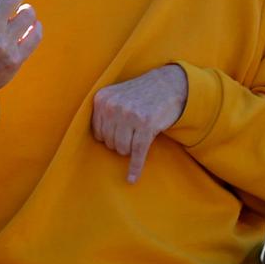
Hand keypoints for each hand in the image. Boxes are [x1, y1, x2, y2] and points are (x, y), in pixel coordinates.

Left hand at [91, 64, 187, 182]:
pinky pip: (137, 153)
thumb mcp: (116, 95)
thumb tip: (96, 140)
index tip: (121, 131)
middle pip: (109, 142)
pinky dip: (135, 168)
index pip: (98, 133)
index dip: (110, 136)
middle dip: (121, 143)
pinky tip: (132, 178)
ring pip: (122, 149)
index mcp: (102, 99)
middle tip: (133, 132)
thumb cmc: (140, 94)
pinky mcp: (146, 125)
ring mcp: (130, 115)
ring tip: (138, 137)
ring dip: (130, 149)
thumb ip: (103, 112)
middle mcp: (113, 106)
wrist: (169, 85)